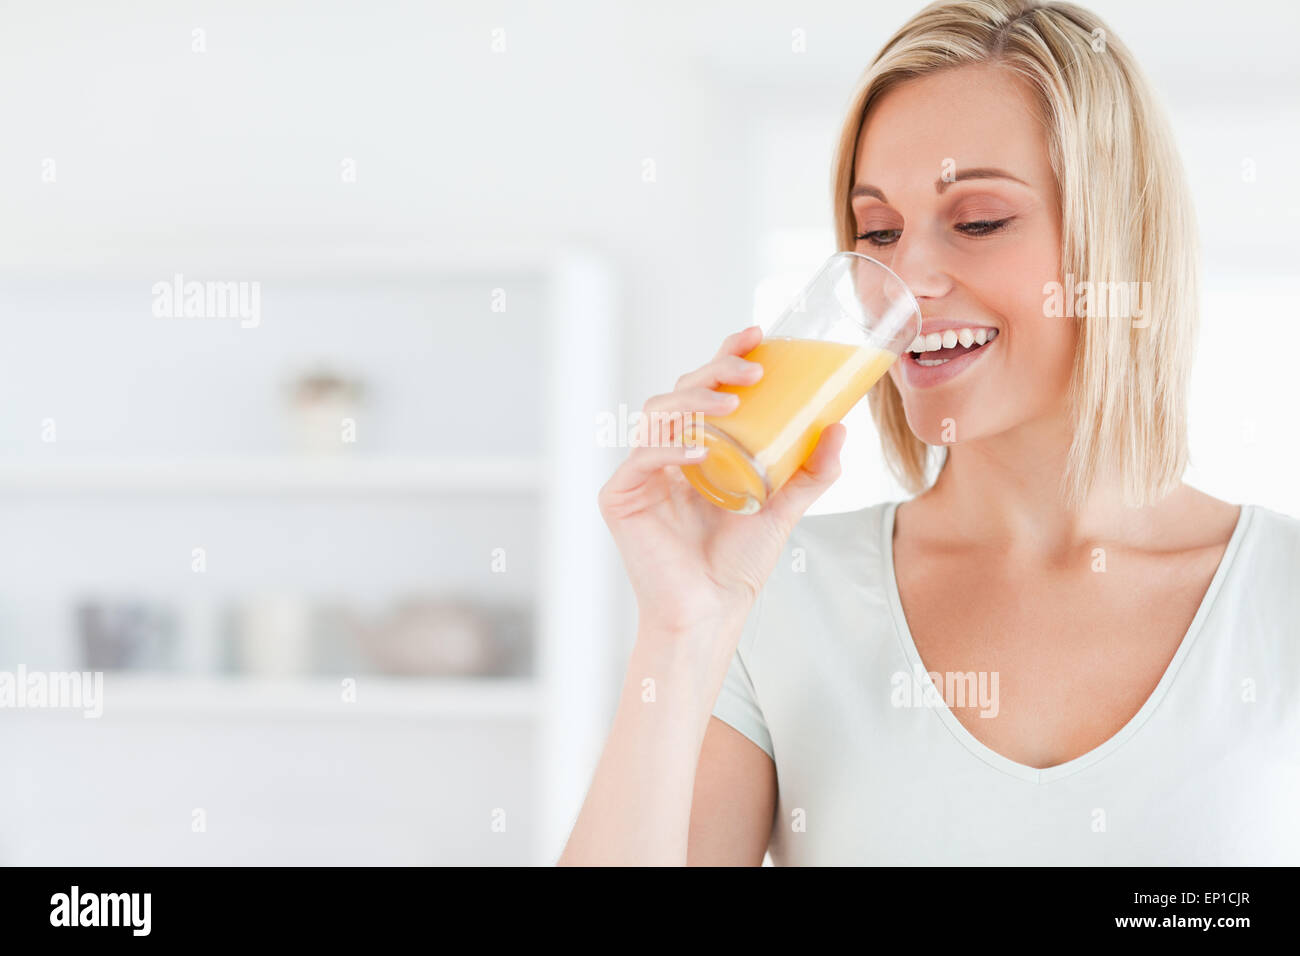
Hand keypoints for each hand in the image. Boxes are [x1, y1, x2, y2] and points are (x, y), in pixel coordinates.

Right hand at [598, 325, 846, 637]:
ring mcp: (640, 474)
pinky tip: (700, 451)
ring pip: (656, 414)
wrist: (711, 611)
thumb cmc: (737, 564)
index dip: (724, 355)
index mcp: (695, 448)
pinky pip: (642, 459)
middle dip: (713, 371)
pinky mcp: (621, 498)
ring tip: (731, 406)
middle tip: (751, 370)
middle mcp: (663, 454)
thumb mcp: (784, 507)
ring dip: (693, 402)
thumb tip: (840, 426)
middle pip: (679, 391)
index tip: (757, 334)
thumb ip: (810, 471)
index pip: (704, 389)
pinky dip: (670, 449)